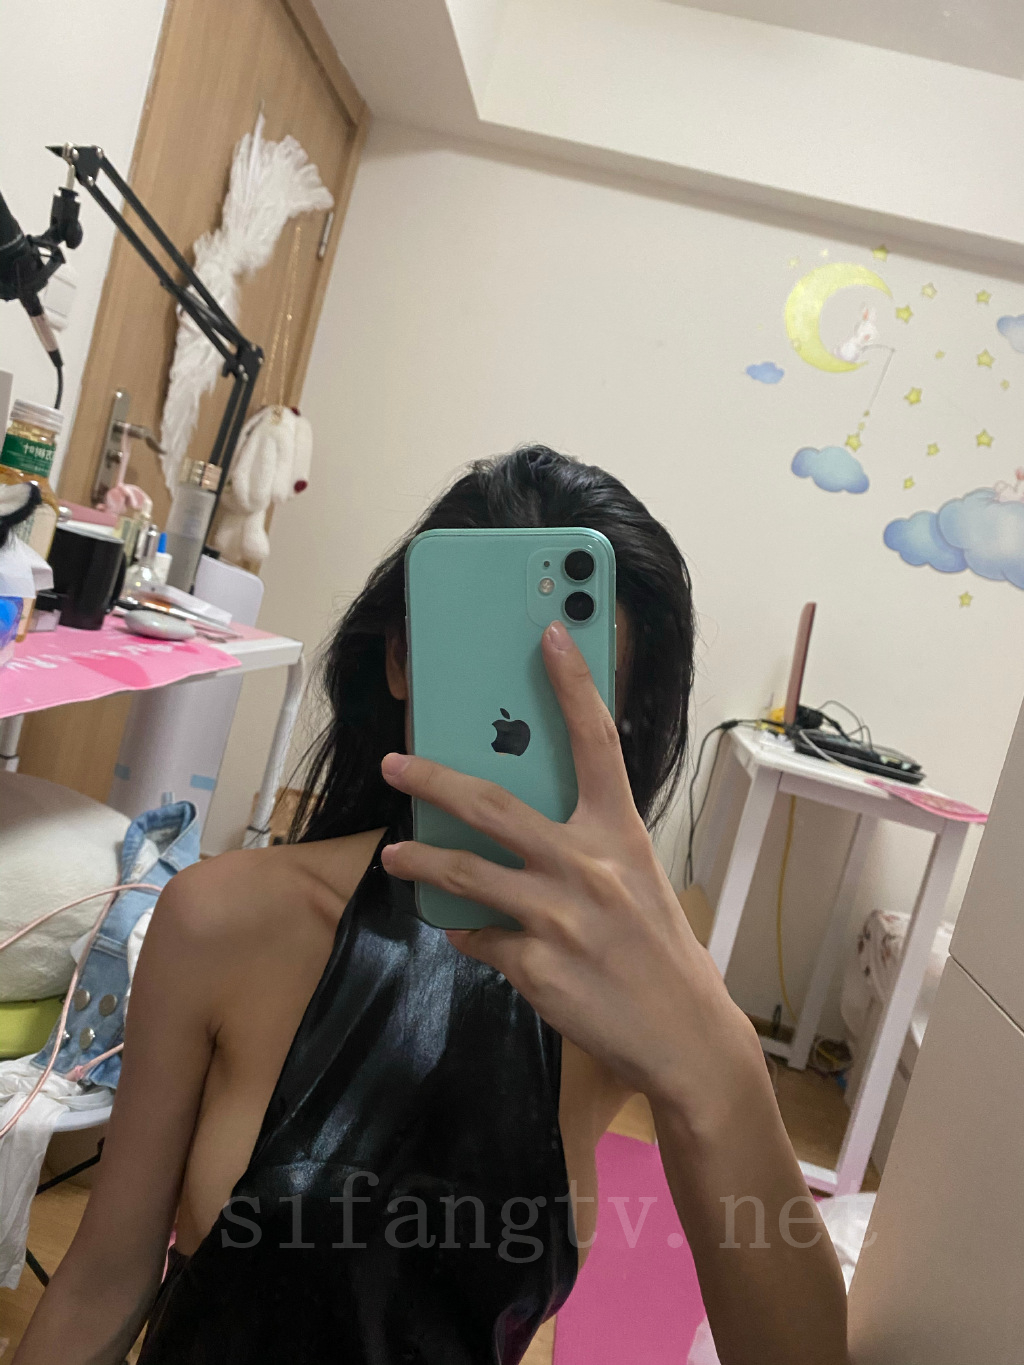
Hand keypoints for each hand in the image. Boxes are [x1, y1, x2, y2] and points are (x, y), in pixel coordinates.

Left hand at [380, 618, 753, 1108]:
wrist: (683, 1034)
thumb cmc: (657, 949)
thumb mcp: (635, 879)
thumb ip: (584, 845)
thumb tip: (517, 824)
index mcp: (620, 833)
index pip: (597, 741)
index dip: (573, 683)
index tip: (550, 633)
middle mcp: (589, 865)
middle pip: (494, 805)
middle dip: (434, 778)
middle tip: (396, 762)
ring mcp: (560, 917)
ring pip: (466, 874)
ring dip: (422, 860)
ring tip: (396, 855)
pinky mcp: (536, 967)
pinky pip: (480, 939)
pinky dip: (468, 935)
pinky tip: (468, 935)